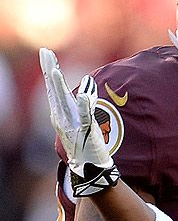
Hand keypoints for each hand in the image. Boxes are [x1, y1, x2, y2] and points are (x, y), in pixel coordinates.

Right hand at [39, 47, 119, 196]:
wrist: (89, 168)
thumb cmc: (86, 144)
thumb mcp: (79, 123)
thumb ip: (80, 108)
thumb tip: (84, 93)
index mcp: (61, 114)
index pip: (54, 88)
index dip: (49, 69)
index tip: (46, 52)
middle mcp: (62, 117)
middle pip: (54, 90)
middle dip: (49, 71)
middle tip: (45, 53)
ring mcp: (72, 125)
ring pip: (64, 102)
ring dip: (58, 86)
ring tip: (53, 70)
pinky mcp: (85, 132)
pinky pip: (85, 117)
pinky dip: (84, 107)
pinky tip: (84, 96)